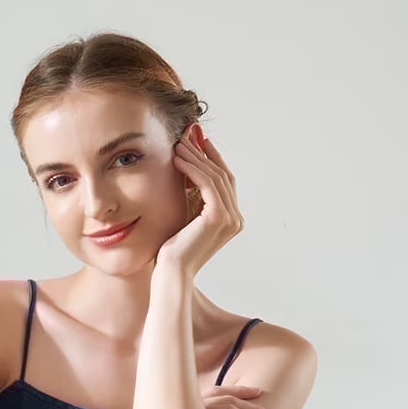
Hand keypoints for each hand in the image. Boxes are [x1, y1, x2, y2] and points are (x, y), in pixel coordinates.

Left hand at [156, 123, 243, 276]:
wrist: (171, 272)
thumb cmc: (173, 249)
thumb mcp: (186, 215)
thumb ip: (193, 192)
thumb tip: (191, 162)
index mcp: (232, 220)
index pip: (224, 181)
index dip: (212, 158)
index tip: (196, 141)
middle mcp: (236, 220)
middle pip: (222, 175)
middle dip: (204, 153)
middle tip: (188, 135)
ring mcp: (230, 219)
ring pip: (215, 176)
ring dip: (196, 157)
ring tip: (178, 145)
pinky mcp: (218, 217)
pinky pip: (207, 183)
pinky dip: (192, 168)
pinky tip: (177, 159)